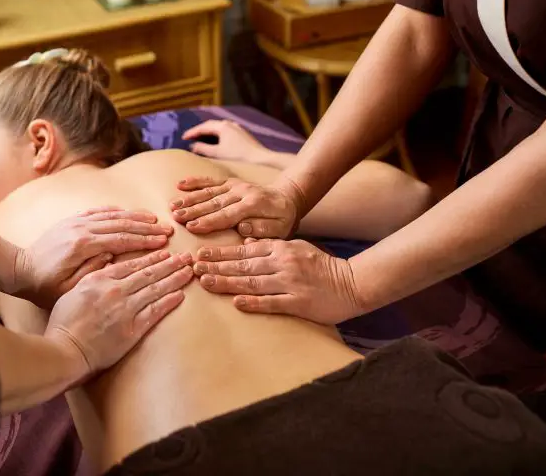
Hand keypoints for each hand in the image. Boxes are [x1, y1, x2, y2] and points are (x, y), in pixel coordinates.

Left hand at [16, 207, 173, 307]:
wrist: (19, 270)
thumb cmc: (44, 286)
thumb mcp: (69, 288)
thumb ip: (93, 272)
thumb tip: (112, 256)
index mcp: (83, 246)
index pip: (121, 240)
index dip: (144, 241)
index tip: (162, 242)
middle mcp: (81, 229)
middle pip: (121, 224)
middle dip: (146, 227)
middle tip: (166, 230)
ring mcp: (75, 223)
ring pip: (112, 215)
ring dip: (134, 217)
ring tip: (154, 219)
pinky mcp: (70, 222)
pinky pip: (97, 212)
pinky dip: (115, 211)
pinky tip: (127, 212)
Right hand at [46, 250, 193, 374]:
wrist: (65, 349)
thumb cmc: (64, 323)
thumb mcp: (73, 291)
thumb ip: (92, 275)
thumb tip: (107, 262)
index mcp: (100, 279)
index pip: (132, 264)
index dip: (152, 257)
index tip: (165, 252)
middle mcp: (115, 290)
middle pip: (148, 273)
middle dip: (170, 264)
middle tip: (186, 257)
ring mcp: (125, 309)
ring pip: (156, 289)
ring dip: (175, 279)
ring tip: (188, 271)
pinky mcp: (132, 329)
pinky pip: (155, 311)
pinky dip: (169, 301)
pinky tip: (180, 294)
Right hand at [170, 175, 304, 237]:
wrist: (287, 197)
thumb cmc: (282, 219)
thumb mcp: (281, 229)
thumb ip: (263, 230)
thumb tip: (243, 228)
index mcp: (254, 204)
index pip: (228, 214)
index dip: (209, 221)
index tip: (192, 227)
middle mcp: (242, 192)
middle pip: (214, 202)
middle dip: (193, 210)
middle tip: (175, 216)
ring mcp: (235, 185)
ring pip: (208, 191)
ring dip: (189, 198)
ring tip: (172, 205)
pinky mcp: (230, 181)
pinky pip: (210, 181)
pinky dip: (195, 181)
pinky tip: (180, 184)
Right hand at [182, 120, 271, 163]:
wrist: (259, 159)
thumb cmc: (238, 156)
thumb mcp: (218, 153)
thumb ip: (203, 149)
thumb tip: (192, 146)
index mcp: (223, 126)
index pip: (203, 127)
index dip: (192, 132)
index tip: (183, 138)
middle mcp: (230, 124)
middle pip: (210, 125)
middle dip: (199, 131)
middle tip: (190, 137)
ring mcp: (237, 128)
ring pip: (218, 128)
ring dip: (208, 132)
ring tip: (200, 138)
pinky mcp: (241, 134)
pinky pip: (224, 131)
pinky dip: (216, 135)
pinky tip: (215, 142)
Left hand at [192, 239, 363, 324]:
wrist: (353, 282)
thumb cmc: (322, 266)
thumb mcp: (296, 248)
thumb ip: (271, 247)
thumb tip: (246, 243)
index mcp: (280, 249)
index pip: (243, 250)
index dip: (220, 252)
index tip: (199, 253)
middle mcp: (282, 263)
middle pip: (242, 265)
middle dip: (215, 265)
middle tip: (192, 267)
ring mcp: (290, 283)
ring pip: (252, 282)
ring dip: (226, 282)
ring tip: (205, 282)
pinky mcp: (299, 303)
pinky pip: (272, 302)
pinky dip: (254, 302)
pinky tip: (236, 303)